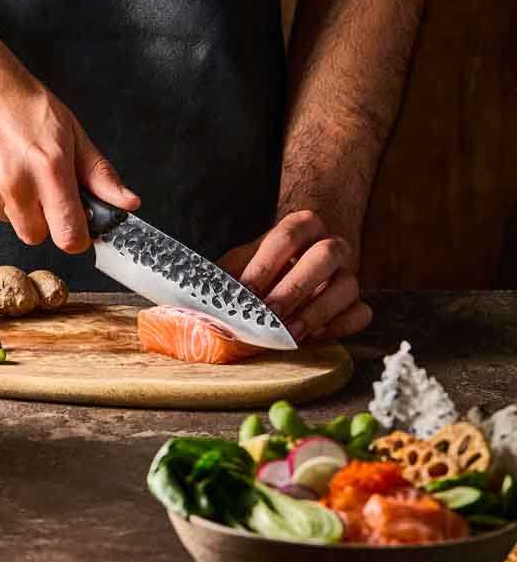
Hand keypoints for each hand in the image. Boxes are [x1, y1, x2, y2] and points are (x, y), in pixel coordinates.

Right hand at [0, 40, 139, 251]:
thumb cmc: (19, 98)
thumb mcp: (70, 130)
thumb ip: (98, 173)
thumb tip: (128, 202)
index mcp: (49, 168)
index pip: (68, 236)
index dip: (76, 236)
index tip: (76, 227)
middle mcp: (15, 182)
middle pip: (35, 236)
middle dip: (42, 220)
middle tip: (41, 186)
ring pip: (7, 219)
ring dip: (13, 203)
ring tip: (11, 163)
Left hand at [218, 210, 371, 341]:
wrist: (294, 265)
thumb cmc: (260, 267)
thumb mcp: (239, 263)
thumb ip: (226, 276)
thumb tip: (200, 301)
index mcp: (301, 226)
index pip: (286, 237)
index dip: (265, 266)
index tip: (246, 292)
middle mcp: (330, 245)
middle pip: (325, 256)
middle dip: (295, 287)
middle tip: (270, 314)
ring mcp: (348, 273)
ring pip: (348, 285)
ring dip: (318, 311)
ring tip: (291, 332)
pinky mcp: (357, 302)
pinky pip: (362, 312)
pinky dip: (341, 325)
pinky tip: (316, 335)